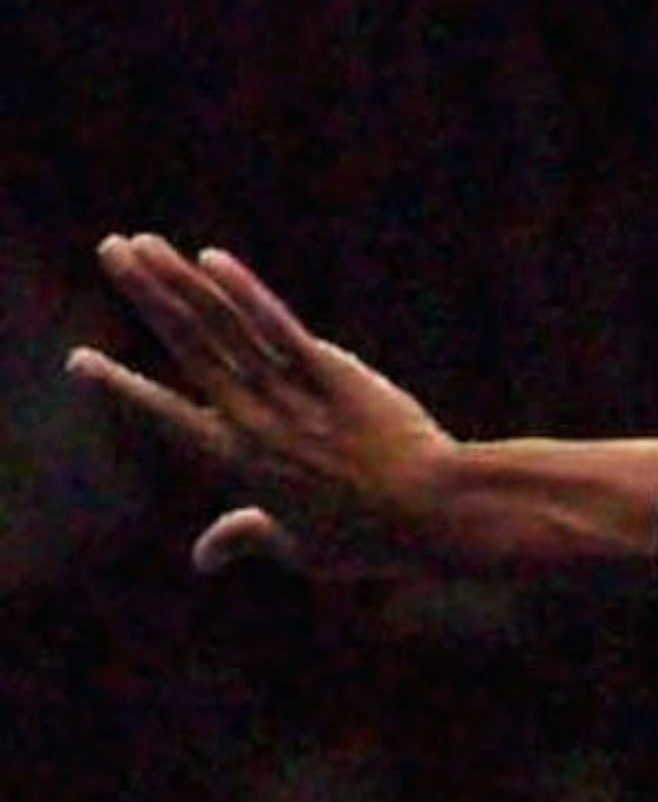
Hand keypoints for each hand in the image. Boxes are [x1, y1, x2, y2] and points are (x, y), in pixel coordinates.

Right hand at [69, 238, 465, 577]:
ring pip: (220, 328)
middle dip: (144, 295)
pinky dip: (244, 293)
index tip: (79, 360)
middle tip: (109, 251)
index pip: (162, 415)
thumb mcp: (300, 549)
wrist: (434, 514)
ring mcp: (291, 396)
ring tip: (139, 243)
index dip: (119, 386)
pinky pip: (279, 327)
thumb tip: (202, 558)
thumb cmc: (372, 536)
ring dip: (175, 280)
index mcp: (237, 464)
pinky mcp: (334, 375)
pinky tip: (212, 259)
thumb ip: (245, 537)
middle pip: (185, 347)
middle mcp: (252, 423)